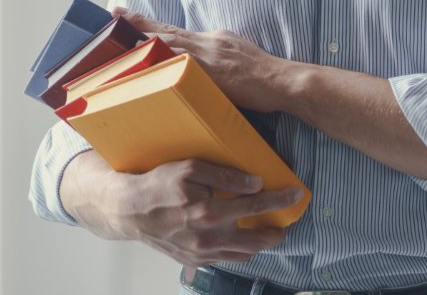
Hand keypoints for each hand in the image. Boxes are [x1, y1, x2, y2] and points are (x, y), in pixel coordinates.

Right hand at [60, 151, 303, 266]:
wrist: (130, 210)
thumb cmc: (160, 183)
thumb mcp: (192, 167)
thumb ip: (226, 175)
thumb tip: (256, 183)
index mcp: (210, 212)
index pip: (256, 205)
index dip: (279, 199)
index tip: (296, 193)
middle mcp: (208, 237)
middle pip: (255, 239)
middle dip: (276, 231)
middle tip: (287, 222)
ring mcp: (201, 252)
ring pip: (242, 254)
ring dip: (260, 244)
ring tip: (270, 232)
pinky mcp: (193, 259)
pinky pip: (225, 259)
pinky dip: (240, 251)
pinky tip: (244, 240)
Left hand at [114, 9, 288, 111]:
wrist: (283, 81)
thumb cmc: (263, 77)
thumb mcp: (237, 57)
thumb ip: (215, 58)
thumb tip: (197, 67)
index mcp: (214, 39)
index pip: (176, 30)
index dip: (151, 24)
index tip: (128, 16)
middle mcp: (209, 42)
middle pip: (167, 30)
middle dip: (139, 22)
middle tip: (114, 13)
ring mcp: (210, 54)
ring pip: (170, 42)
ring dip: (142, 36)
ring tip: (119, 32)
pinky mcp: (213, 69)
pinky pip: (180, 62)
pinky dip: (161, 58)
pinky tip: (143, 58)